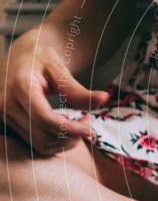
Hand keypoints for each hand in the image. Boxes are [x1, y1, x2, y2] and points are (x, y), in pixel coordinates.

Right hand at [0, 41, 108, 155]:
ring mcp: (4, 116)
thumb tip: (104, 98)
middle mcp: (6, 104)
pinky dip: (56, 142)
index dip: (70, 128)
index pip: (44, 118)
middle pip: (43, 133)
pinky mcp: (9, 125)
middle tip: (88, 121)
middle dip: (71, 134)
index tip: (91, 129)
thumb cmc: (40, 58)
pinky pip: (36, 143)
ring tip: (79, 123)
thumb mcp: (59, 68)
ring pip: (40, 143)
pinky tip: (66, 128)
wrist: (19, 57)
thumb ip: (78, 89)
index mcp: (19, 86)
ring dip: (65, 140)